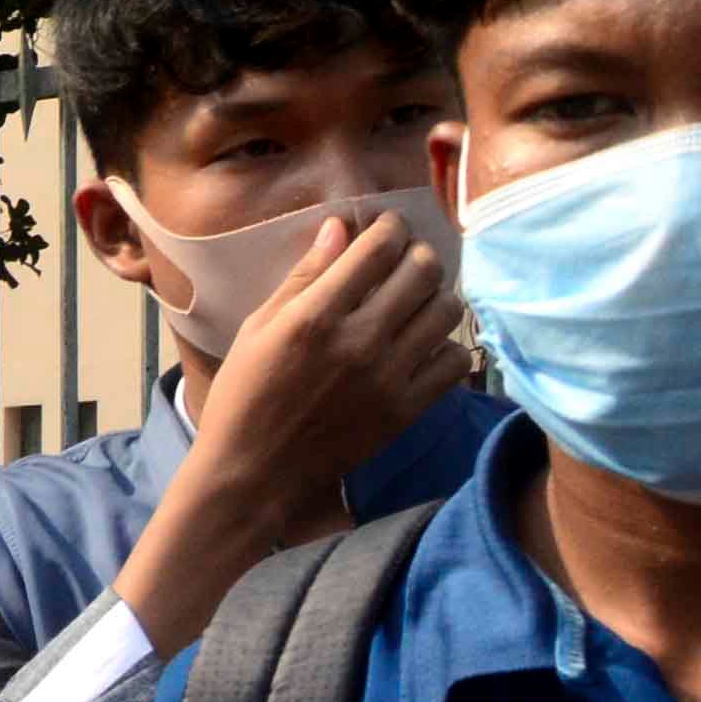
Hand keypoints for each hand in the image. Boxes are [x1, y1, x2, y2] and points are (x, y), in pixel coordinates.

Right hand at [180, 207, 472, 518]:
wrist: (253, 475)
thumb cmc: (244, 398)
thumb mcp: (256, 330)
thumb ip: (302, 278)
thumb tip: (339, 228)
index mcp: (314, 317)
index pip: (378, 247)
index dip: (390, 226)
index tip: (388, 227)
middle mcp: (358, 341)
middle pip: (423, 270)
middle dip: (418, 255)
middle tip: (404, 263)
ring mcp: (387, 377)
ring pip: (446, 310)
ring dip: (436, 297)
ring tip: (416, 304)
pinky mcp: (406, 410)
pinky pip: (456, 361)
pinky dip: (447, 347)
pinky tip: (424, 347)